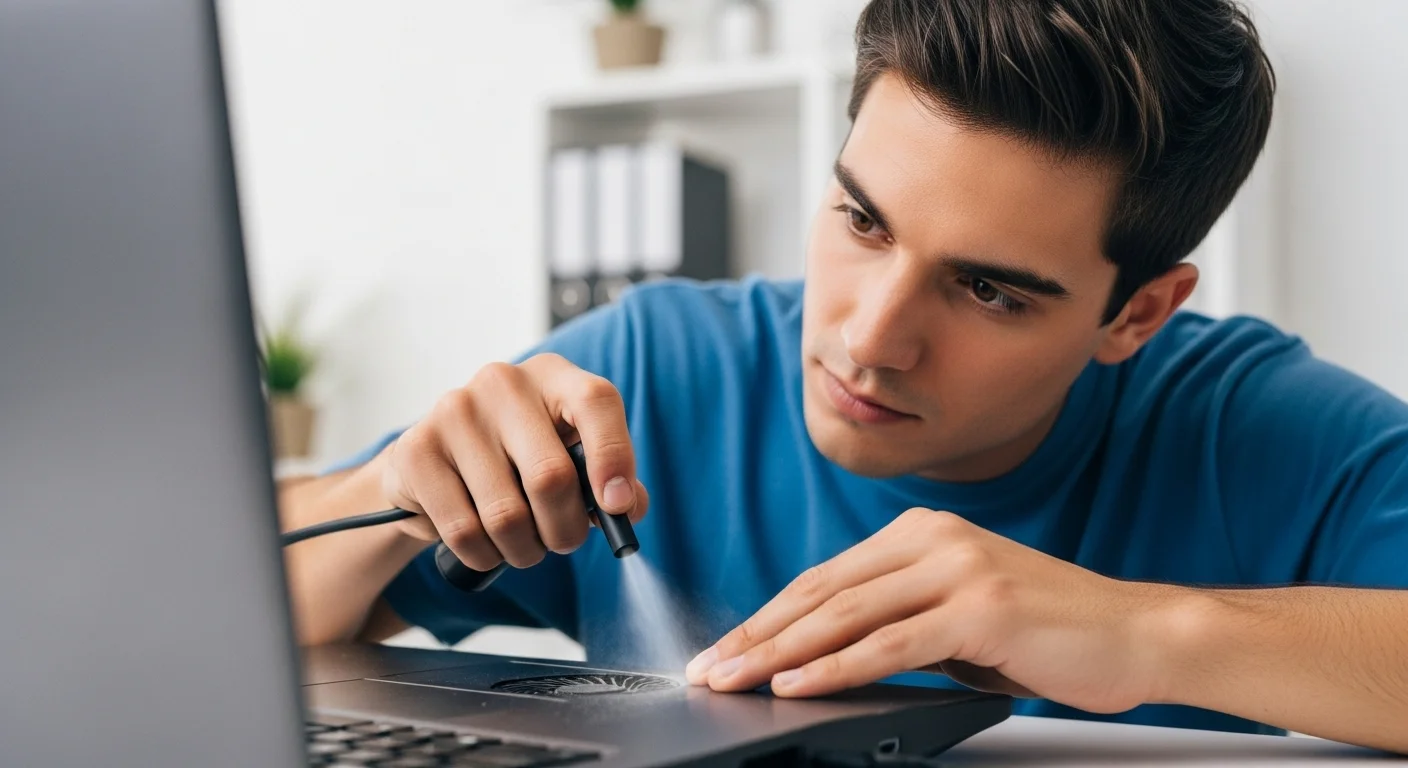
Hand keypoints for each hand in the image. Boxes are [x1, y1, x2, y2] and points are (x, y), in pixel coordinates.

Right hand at [381, 353, 647, 570]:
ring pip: (506, 516)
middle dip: (565, 531)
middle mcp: (504, 382)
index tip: (617, 508)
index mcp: (554, 376)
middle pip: (551, 477)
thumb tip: (628, 508)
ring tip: (522, 544)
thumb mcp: (571, 459)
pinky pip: (464, 531)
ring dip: (524, 551)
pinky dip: (484, 556)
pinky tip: (484, 543)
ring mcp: (455, 411)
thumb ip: (611, 482)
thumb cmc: (520, 461)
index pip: (596, 402)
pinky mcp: (417, 450)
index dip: (613, 458)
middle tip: (562, 543)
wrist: (437, 464)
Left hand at [685, 508, 1180, 713]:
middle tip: (709, 667)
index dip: (767, 615)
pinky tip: (795, 683)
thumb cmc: (1050, 632)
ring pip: (845, 614)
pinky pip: (889, 643)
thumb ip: (900, 622)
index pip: (824, 578)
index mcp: (921, 534)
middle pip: (822, 592)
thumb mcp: (959, 618)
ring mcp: (955, 567)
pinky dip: (834, 667)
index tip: (726, 646)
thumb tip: (829, 653)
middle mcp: (932, 539)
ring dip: (778, 651)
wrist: (1137, 634)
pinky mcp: (978, 606)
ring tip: (732, 678)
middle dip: (756, 634)